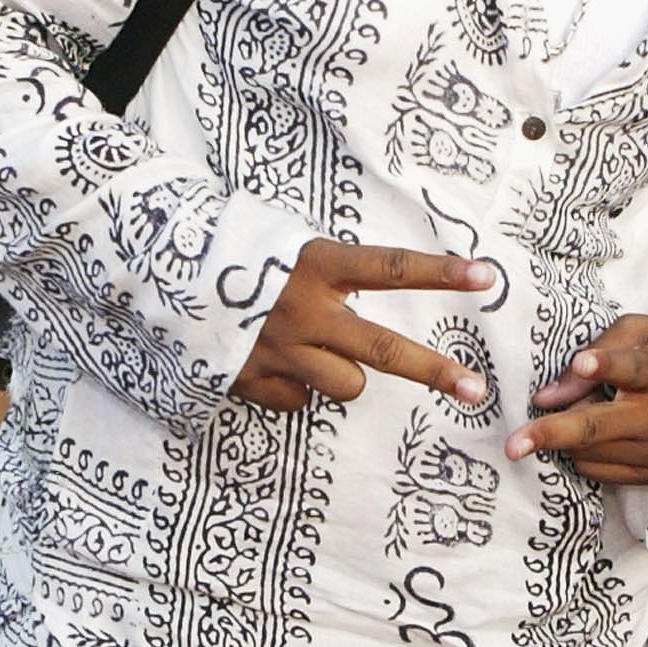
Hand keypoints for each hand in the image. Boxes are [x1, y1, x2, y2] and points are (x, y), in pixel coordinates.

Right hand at [235, 239, 494, 412]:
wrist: (161, 278)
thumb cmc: (239, 256)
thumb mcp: (288, 246)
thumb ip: (333, 272)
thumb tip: (379, 296)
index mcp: (314, 265)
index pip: (390, 269)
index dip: (440, 273)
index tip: (485, 276)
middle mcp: (302, 310)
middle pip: (383, 349)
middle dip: (433, 371)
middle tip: (474, 389)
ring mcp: (278, 351)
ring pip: (347, 384)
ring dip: (343, 374)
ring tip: (314, 349)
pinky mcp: (253, 381)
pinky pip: (300, 400)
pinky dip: (296, 387)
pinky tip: (272, 363)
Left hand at [505, 315, 647, 485]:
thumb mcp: (639, 333)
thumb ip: (599, 348)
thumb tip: (546, 396)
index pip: (633, 368)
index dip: (607, 365)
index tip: (583, 362)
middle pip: (597, 426)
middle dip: (552, 433)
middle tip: (513, 445)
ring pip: (587, 449)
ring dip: (567, 434)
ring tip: (582, 410)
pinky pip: (594, 469)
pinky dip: (581, 452)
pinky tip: (594, 434)